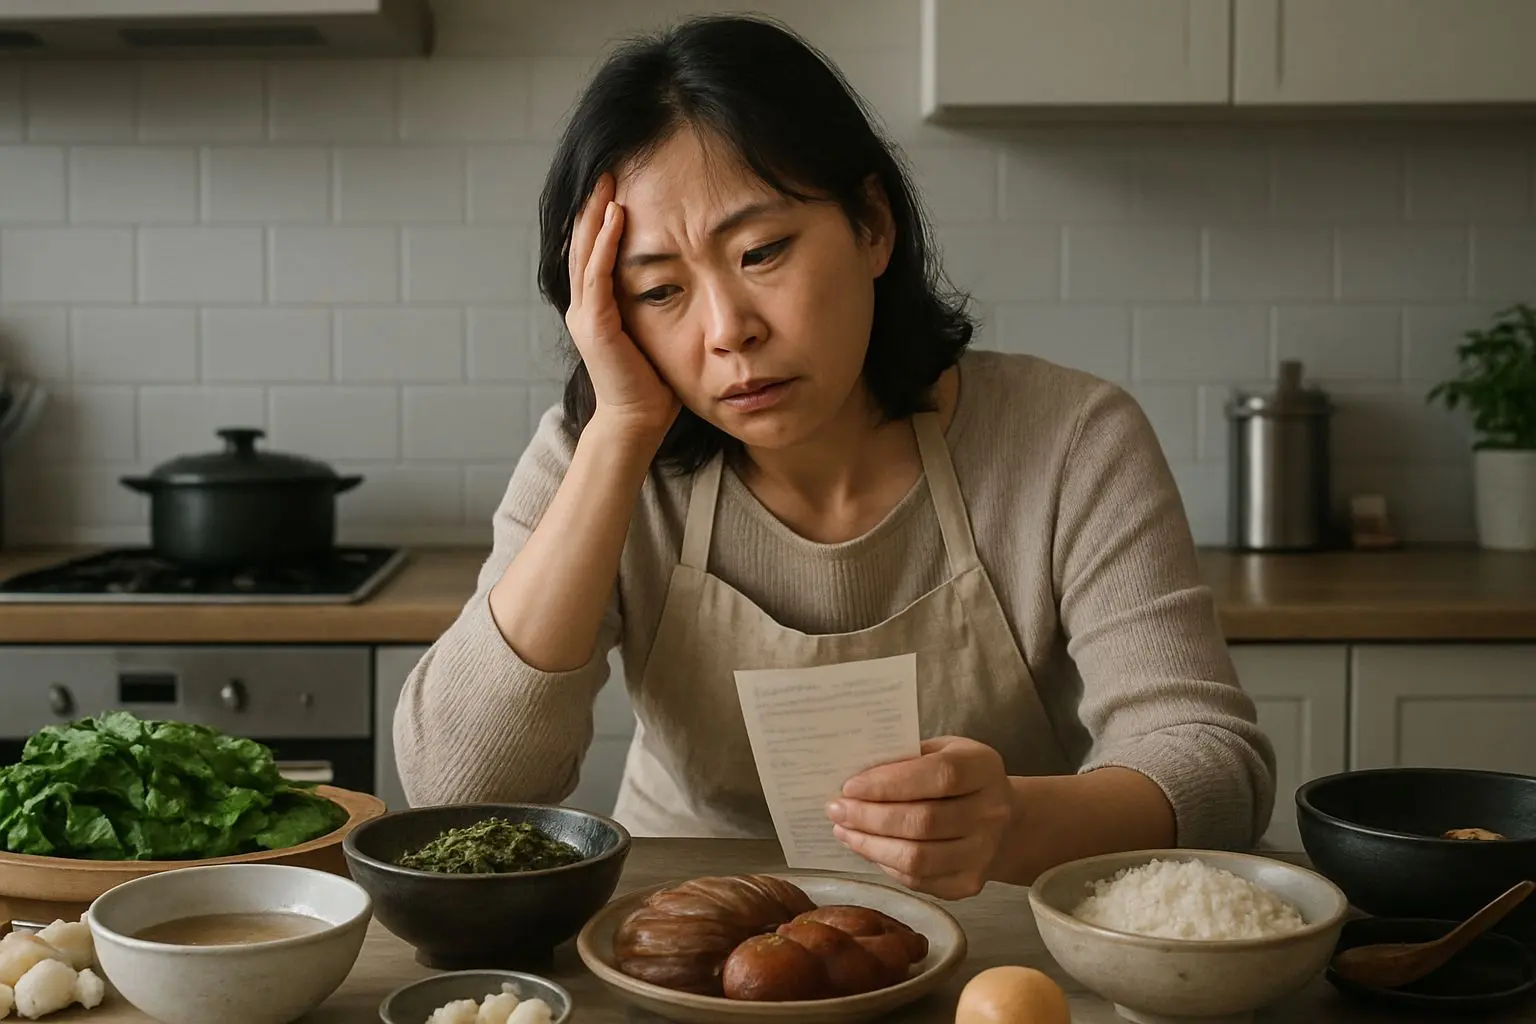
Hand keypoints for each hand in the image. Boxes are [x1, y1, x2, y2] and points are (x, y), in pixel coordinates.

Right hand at [566, 173, 680, 439]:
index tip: (616, 183)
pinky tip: (614, 218)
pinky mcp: (596, 325)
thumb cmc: (654, 381)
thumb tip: (687, 272)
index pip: (594, 250)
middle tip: (607, 168)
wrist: (640, 421)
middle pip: (582, 243)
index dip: (600, 216)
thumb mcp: (657, 329)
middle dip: (593, 205)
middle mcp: (584, 305)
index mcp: (596, 305)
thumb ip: (659, 300)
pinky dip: (603, 245)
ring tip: (607, 182)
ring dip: (595, 215)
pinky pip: (597, 276)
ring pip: (585, 253)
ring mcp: (585, 314)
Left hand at [827, 737, 1014, 899]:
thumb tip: (854, 775)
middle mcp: (991, 813)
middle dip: (870, 817)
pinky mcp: (968, 883)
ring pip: (917, 858)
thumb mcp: (940, 751)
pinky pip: (918, 880)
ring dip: (870, 845)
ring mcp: (983, 853)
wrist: (1004, 822)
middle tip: (836, 809)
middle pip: (924, 821)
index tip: (850, 786)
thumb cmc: (958, 779)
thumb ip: (905, 758)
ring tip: (843, 830)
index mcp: (983, 768)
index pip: (939, 776)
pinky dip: (885, 864)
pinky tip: (866, 847)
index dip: (891, 783)